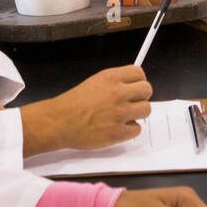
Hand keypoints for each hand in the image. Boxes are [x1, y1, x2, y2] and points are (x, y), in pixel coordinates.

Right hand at [25, 66, 152, 153]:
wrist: (59, 122)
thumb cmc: (74, 103)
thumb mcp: (95, 82)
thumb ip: (116, 82)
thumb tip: (134, 84)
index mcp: (111, 78)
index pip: (139, 73)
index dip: (138, 81)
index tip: (135, 87)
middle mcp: (117, 93)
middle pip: (147, 90)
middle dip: (141, 96)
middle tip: (131, 102)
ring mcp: (119, 113)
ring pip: (146, 109)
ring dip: (137, 113)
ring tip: (124, 116)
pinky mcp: (118, 132)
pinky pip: (137, 129)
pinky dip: (129, 130)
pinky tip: (117, 127)